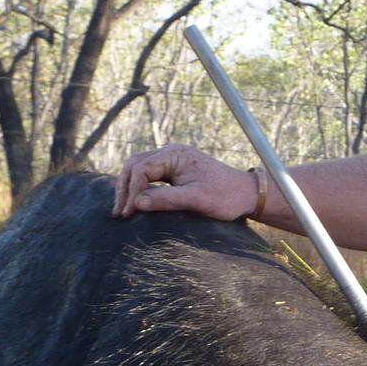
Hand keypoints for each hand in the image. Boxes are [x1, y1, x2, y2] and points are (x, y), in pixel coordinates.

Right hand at [113, 144, 254, 219]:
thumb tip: (136, 204)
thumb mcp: (197, 200)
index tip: (129, 213)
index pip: (141, 169)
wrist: (247, 194)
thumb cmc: (226, 197)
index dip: (131, 191)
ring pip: (139, 169)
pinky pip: (149, 174)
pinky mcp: (175, 169)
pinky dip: (139, 187)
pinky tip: (135, 203)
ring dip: (129, 188)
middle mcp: (171, 152)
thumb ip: (166, 200)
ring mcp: (172, 159)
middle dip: (125, 188)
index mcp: (175, 154)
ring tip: (123, 210)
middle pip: (135, 165)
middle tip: (120, 213)